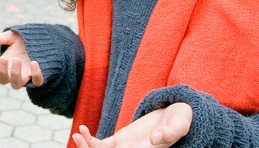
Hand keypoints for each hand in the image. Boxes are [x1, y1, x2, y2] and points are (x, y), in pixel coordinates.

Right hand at [0, 31, 43, 88]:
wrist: (40, 40)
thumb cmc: (21, 40)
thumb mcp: (9, 37)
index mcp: (3, 67)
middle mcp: (12, 74)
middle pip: (3, 80)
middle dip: (2, 71)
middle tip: (4, 58)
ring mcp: (25, 77)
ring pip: (17, 84)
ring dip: (15, 74)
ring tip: (17, 60)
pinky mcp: (38, 77)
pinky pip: (37, 82)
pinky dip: (36, 75)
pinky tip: (34, 63)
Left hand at [71, 103, 191, 147]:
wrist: (177, 115)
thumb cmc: (181, 120)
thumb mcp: (180, 124)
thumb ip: (170, 132)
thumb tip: (156, 139)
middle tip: (78, 138)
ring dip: (87, 147)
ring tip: (77, 134)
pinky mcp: (120, 141)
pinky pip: (102, 145)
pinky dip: (90, 140)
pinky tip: (82, 129)